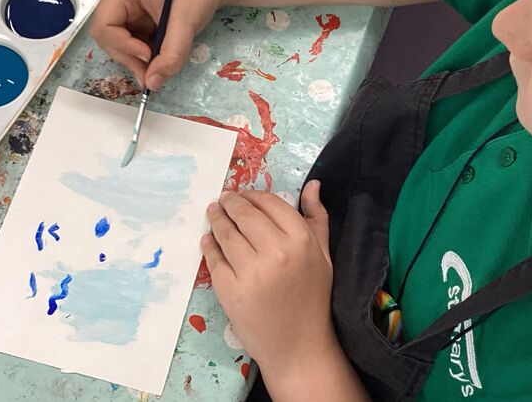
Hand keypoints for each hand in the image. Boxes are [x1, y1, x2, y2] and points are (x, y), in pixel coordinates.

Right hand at [90, 0, 222, 90]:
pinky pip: (131, 48)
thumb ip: (171, 54)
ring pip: (118, 47)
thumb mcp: (186, 22)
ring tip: (158, 67)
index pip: (104, 25)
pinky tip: (160, 59)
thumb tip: (152, 84)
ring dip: (135, 62)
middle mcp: (117, 1)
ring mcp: (125, 14)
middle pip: (107, 39)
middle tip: (151, 74)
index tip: (148, 55)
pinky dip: (143, 59)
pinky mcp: (135, 25)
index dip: (122, 45)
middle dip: (128, 58)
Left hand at [201, 181, 335, 373]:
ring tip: (213, 213)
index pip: (269, 203)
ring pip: (225, 233)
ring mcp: (250, 272)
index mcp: (300, 240)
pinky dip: (208, 245)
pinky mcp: (230, 290)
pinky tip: (208, 239)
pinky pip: (213, 259)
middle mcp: (276, 252)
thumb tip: (312, 185)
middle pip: (244, 214)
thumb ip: (316, 217)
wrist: (298, 346)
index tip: (242, 194)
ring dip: (216, 218)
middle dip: (230, 202)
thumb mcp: (323, 255)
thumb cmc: (313, 298)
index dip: (252, 195)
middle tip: (223, 200)